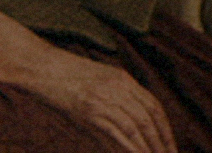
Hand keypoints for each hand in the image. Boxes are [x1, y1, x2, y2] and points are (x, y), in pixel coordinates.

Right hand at [30, 48, 175, 152]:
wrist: (41, 66)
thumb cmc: (65, 77)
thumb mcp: (97, 82)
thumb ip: (115, 99)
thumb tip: (128, 130)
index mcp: (123, 78)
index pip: (153, 106)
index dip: (165, 129)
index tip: (170, 147)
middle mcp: (118, 86)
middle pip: (148, 118)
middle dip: (161, 142)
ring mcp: (104, 97)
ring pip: (135, 126)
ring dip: (147, 148)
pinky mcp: (90, 109)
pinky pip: (116, 131)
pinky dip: (129, 147)